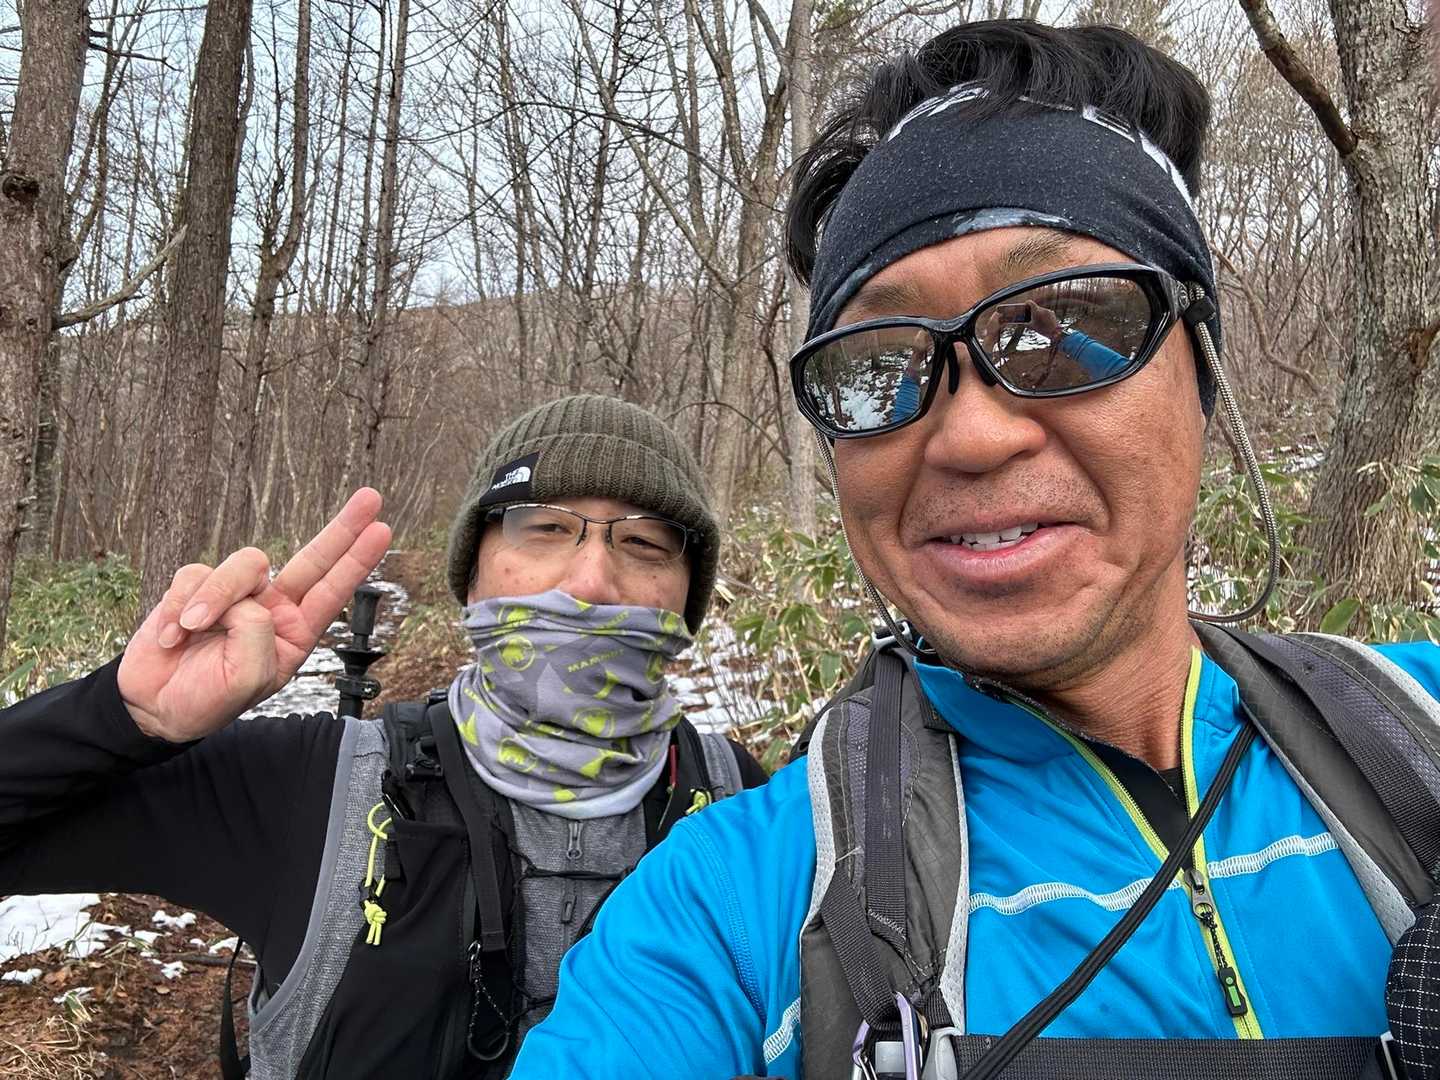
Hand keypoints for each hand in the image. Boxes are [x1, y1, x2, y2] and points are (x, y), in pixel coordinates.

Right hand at [118, 489, 392, 741]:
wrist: (154, 706)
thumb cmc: (207, 699)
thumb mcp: (247, 680)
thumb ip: (257, 634)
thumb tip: (246, 599)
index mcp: (293, 632)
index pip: (332, 591)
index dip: (357, 560)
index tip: (382, 529)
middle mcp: (271, 607)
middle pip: (312, 558)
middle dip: (341, 529)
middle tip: (371, 498)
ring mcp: (236, 594)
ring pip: (243, 566)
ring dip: (215, 597)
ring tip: (193, 631)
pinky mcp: (197, 586)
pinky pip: (194, 575)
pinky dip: (180, 607)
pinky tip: (171, 637)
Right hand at [1028, 304, 1061, 340]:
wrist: (1053, 332)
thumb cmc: (1041, 329)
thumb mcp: (1031, 327)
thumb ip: (1025, 324)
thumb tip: (1020, 323)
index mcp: (1036, 311)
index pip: (1030, 302)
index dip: (1027, 303)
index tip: (1025, 304)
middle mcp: (1042, 309)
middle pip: (1036, 307)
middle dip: (1033, 311)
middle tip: (1030, 316)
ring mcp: (1048, 310)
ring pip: (1041, 310)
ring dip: (1039, 313)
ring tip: (1039, 320)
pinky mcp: (1052, 313)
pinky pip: (1046, 312)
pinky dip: (1044, 315)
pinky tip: (1044, 321)